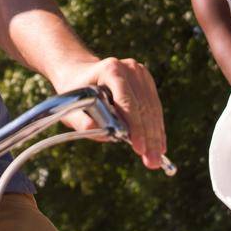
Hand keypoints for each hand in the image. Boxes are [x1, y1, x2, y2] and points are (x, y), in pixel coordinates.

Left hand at [50, 57, 166, 168]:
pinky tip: (160, 145)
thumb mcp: (70, 107)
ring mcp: (140, 73)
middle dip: (149, 137)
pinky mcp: (146, 81)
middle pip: (143, 107)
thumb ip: (82, 121)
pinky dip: (157, 128)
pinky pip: (155, 107)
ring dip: (156, 136)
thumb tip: (103, 134)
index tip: (139, 148)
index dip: (135, 127)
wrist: (80, 72)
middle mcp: (129, 68)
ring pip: (153, 109)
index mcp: (111, 70)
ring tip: (157, 159)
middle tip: (152, 162)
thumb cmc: (75, 92)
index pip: (127, 102)